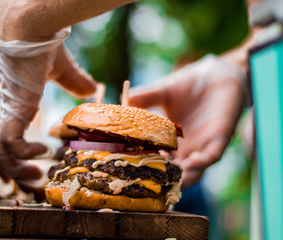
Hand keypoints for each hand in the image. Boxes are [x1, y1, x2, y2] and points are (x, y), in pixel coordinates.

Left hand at [0, 20, 95, 192]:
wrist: (29, 29)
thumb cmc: (41, 46)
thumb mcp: (61, 71)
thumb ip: (75, 83)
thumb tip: (92, 90)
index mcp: (13, 106)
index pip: (3, 139)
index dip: (8, 158)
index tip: (19, 174)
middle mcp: (5, 113)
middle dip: (10, 174)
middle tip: (28, 189)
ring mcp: (6, 112)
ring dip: (16, 170)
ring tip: (37, 178)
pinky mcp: (12, 110)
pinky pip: (11, 142)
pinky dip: (24, 152)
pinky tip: (43, 150)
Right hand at [129, 55, 246, 188]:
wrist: (216, 74)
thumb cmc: (188, 84)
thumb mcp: (162, 91)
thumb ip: (144, 98)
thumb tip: (122, 100)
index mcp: (168, 140)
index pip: (153, 159)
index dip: (141, 163)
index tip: (126, 163)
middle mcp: (184, 148)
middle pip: (171, 174)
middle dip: (160, 179)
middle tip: (145, 180)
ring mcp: (201, 147)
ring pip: (192, 173)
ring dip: (181, 178)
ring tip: (167, 179)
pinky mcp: (219, 140)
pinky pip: (211, 157)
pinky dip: (201, 163)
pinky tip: (190, 163)